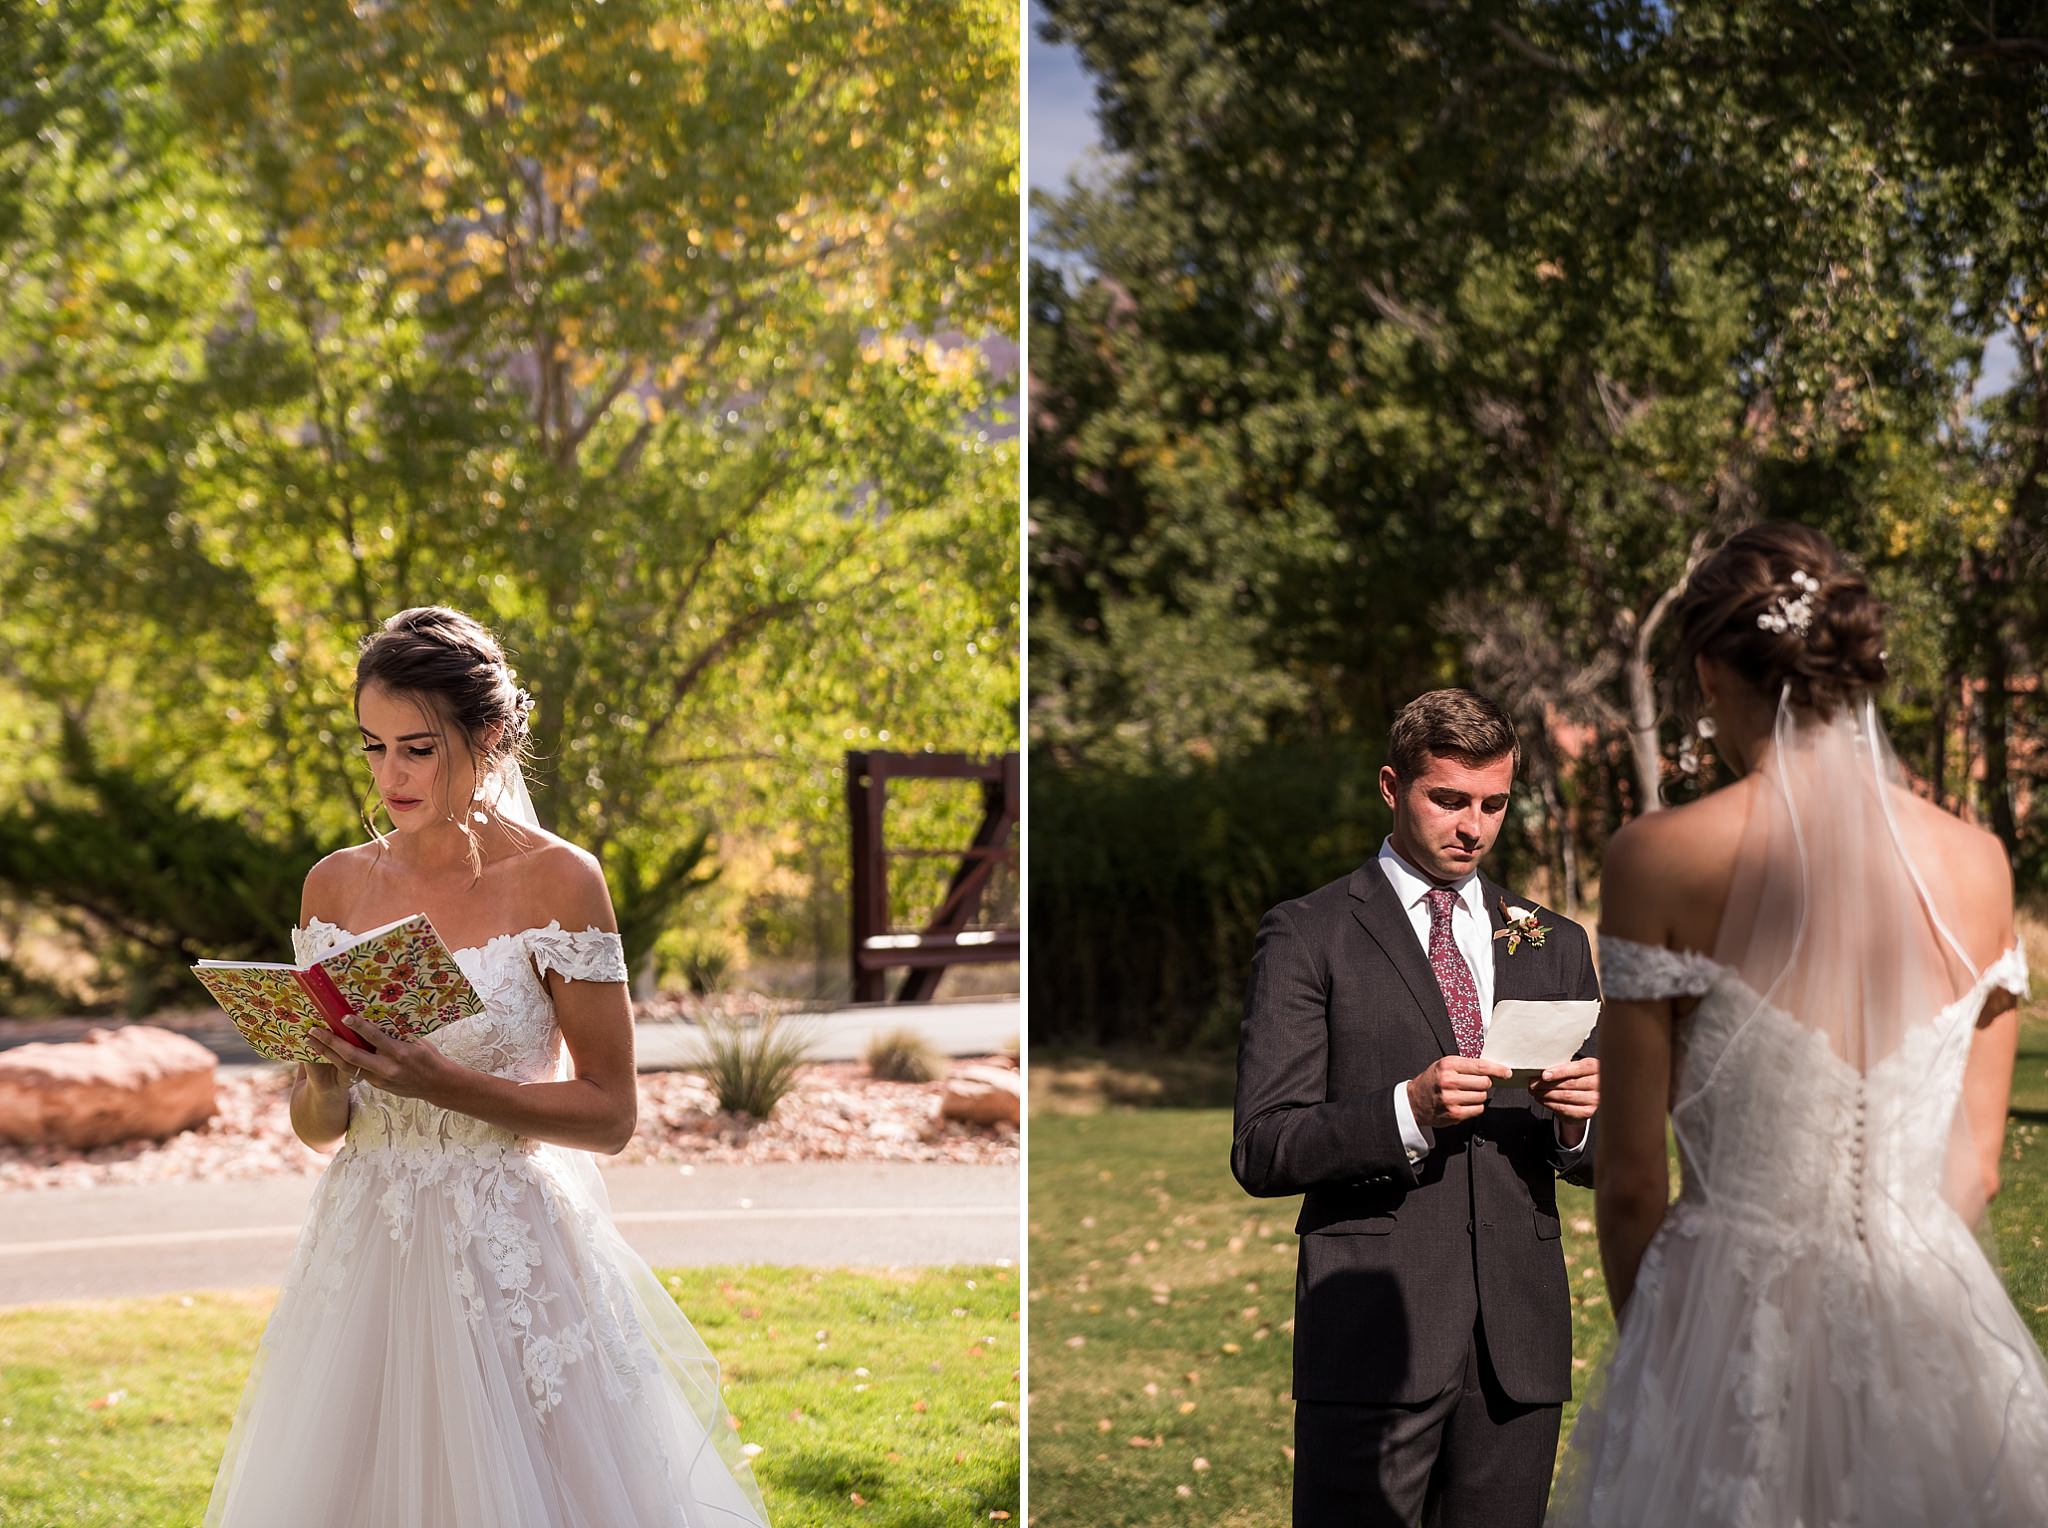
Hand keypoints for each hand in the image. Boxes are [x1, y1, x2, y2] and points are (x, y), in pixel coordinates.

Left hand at [304, 1015, 450, 1101]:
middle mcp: (387, 1067)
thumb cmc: (429, 1057)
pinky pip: (354, 1073)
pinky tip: (328, 1055)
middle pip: (353, 1055)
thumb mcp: (417, 1041)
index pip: (375, 1038)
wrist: (437, 1085)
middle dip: (331, 1043)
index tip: (343, 1017)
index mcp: (400, 1052)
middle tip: (314, 1031)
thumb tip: (376, 1018)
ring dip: (328, 1054)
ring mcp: (380, 1079)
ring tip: (312, 1043)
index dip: (358, 1027)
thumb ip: (396, 1034)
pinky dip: (339, 1063)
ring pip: (348, 1067)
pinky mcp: (377, 1085)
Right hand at [1406, 1056, 1510, 1128]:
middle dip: (1484, 1083)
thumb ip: (1465, 1065)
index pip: (1480, 1066)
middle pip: (1485, 1082)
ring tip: (1465, 1093)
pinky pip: (1478, 1109)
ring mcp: (1452, 1098)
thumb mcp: (1444, 1065)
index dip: (1497, 1069)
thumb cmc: (1432, 1081)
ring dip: (1478, 1095)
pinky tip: (1464, 1103)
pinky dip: (1475, 1106)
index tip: (1506, 1072)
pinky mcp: (1455, 1113)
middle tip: (1475, 1083)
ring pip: (1482, 1096)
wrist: (1414, 1101)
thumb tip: (1492, 1069)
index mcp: (1448, 1065)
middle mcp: (1449, 1081)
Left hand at [1530, 1055, 1598, 1121]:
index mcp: (1595, 1067)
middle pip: (1569, 1084)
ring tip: (1535, 1092)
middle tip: (1532, 1084)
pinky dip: (1550, 1104)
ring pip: (1565, 1096)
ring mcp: (1595, 1099)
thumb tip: (1541, 1071)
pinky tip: (1542, 1100)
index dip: (1559, 1072)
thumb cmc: (1578, 1078)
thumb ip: (1563, 1067)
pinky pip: (1565, 1108)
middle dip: (1547, 1084)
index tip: (1544, 1075)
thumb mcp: (1575, 1068)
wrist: (1589, 1096)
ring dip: (1546, 1094)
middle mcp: (1598, 1084)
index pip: (1577, 1069)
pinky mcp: (1588, 1112)